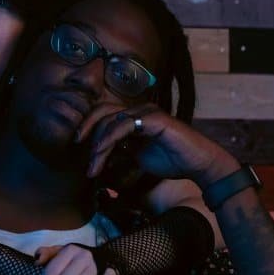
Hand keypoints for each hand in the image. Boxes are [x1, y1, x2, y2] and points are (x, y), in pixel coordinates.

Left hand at [75, 103, 238, 187]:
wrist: (197, 164)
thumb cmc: (172, 161)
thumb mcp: (138, 157)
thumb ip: (121, 152)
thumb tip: (99, 158)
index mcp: (135, 116)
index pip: (104, 114)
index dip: (88, 126)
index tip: (77, 145)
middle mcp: (140, 109)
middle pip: (102, 111)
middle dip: (86, 129)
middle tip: (76, 149)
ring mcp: (147, 112)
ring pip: (110, 120)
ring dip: (97, 144)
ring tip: (92, 165)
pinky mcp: (153, 119)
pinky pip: (123, 126)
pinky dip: (109, 139)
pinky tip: (101, 152)